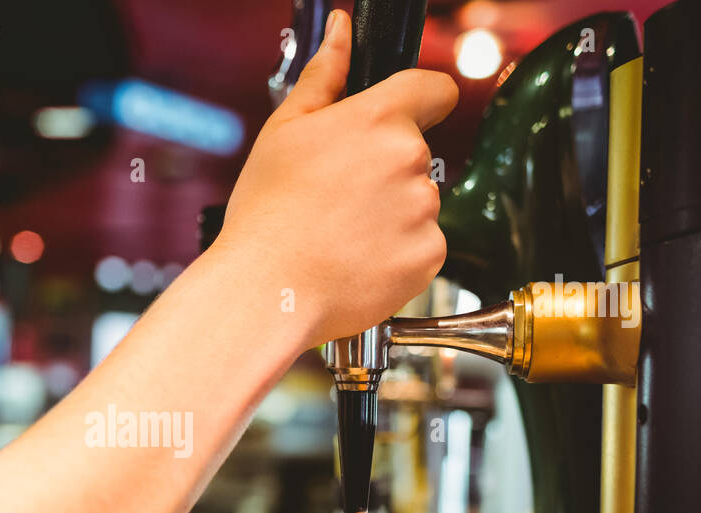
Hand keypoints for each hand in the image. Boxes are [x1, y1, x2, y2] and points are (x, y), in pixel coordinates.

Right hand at [213, 8, 457, 348]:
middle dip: (385, 173)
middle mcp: (410, 160)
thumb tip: (341, 29)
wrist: (266, 294)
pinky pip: (422, 247)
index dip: (421, 102)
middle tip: (335, 201)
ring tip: (339, 237)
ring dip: (390, 216)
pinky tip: (354, 262)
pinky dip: (396, 256)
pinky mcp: (429, 257)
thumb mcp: (284, 131)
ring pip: (417, 204)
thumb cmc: (266, 215)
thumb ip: (325, 75)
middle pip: (415, 156)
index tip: (403, 121)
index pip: (435, 89)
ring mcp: (424, 211)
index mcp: (379, 119)